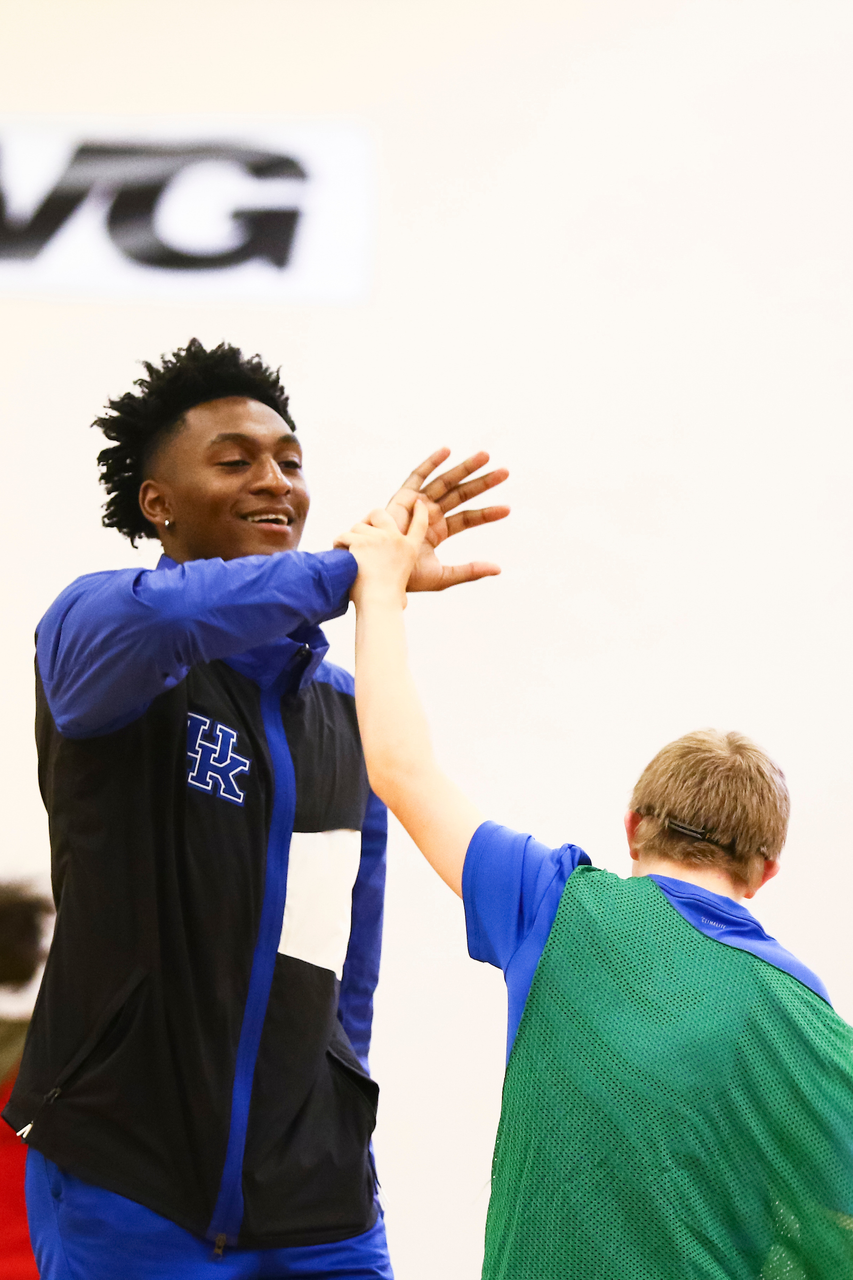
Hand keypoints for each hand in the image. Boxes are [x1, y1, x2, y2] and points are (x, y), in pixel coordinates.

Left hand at [335, 503, 429, 609]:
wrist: (379, 604)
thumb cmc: (387, 604)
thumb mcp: (402, 592)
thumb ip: (398, 589)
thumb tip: (403, 603)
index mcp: (410, 550)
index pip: (419, 524)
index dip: (420, 511)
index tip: (418, 502)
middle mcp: (396, 539)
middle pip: (379, 513)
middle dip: (367, 519)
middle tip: (359, 535)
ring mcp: (379, 538)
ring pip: (357, 527)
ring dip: (349, 540)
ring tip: (349, 558)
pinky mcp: (361, 540)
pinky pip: (344, 536)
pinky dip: (338, 545)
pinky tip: (341, 557)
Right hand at [385, 448, 509, 590]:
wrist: (378, 574)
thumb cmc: (405, 578)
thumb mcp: (443, 576)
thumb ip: (469, 571)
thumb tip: (498, 569)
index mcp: (440, 530)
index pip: (469, 517)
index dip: (488, 513)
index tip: (508, 509)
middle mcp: (431, 513)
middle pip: (462, 494)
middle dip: (483, 483)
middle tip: (505, 472)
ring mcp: (418, 503)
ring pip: (446, 482)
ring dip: (465, 468)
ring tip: (485, 456)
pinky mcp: (403, 497)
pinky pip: (418, 476)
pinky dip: (431, 463)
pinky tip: (448, 450)